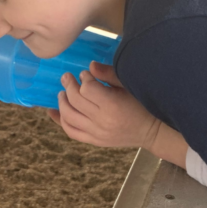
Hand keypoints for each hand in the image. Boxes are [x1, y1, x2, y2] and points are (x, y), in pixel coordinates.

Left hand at [46, 61, 160, 148]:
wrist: (152, 131)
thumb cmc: (141, 104)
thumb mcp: (128, 85)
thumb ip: (108, 74)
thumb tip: (90, 66)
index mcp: (112, 105)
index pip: (87, 88)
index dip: (83, 78)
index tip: (85, 74)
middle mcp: (102, 120)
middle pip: (75, 101)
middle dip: (68, 86)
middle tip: (66, 77)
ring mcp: (96, 133)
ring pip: (69, 117)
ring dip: (61, 103)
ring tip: (62, 93)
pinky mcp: (94, 141)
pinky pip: (71, 132)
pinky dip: (60, 121)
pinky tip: (54, 112)